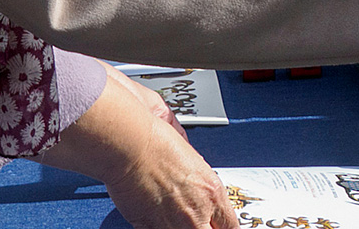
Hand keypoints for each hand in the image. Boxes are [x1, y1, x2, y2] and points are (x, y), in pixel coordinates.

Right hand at [39, 72, 234, 228]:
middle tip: (202, 224)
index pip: (230, 224)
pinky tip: (158, 219)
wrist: (128, 142)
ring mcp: (172, 222)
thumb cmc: (154, 138)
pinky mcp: (148, 225)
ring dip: (182, 228)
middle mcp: (196, 210)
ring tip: (176, 219)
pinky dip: (159, 227)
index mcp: (211, 189)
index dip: (225, 226)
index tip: (221, 225)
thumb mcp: (188, 152)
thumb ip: (195, 169)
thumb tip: (191, 164)